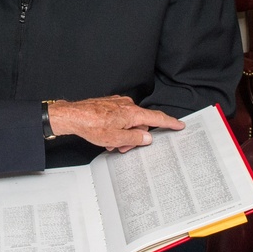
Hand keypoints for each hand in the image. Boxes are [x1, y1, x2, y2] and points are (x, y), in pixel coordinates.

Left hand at [46, 96, 183, 151]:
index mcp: (132, 113)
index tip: (179, 125)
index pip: (156, 118)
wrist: (73, 116)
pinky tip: (107, 136)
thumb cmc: (92, 126)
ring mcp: (118, 103)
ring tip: (111, 144)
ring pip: (128, 122)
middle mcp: (127, 105)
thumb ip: (135, 139)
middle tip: (123, 148)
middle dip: (134, 138)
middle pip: (140, 124)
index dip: (170, 123)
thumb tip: (147, 138)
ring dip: (123, 135)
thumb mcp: (117, 139)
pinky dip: (116, 128)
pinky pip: (119, 118)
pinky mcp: (109, 105)